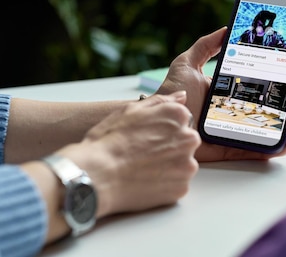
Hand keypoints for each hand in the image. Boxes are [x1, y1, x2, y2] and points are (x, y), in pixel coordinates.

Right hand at [58, 91, 199, 217]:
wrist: (97, 175)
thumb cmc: (109, 141)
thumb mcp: (131, 110)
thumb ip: (161, 101)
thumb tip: (181, 97)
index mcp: (178, 116)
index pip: (182, 120)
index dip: (163, 129)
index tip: (148, 137)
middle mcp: (188, 139)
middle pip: (184, 142)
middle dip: (169, 147)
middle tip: (144, 154)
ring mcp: (186, 165)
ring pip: (182, 164)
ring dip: (169, 166)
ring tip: (143, 169)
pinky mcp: (181, 188)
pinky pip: (177, 184)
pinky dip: (165, 184)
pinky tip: (145, 181)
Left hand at [156, 27, 285, 161]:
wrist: (160, 121)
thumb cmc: (171, 93)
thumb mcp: (187, 63)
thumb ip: (205, 45)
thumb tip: (226, 27)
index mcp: (232, 87)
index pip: (265, 76)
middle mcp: (239, 106)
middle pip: (275, 100)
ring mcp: (239, 127)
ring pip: (273, 124)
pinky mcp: (233, 146)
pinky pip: (259, 149)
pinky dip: (279, 146)